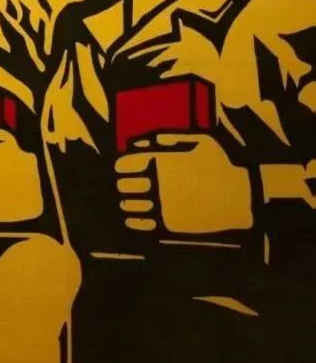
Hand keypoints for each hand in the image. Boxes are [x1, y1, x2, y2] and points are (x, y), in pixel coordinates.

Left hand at [115, 133, 252, 234]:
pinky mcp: (171, 225)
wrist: (243, 197)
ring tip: (127, 201)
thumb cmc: (221, 165)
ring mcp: (165, 205)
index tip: (121, 169)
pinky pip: (141, 223)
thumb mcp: (200, 140)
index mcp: (162, 162)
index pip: (123, 165)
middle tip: (123, 185)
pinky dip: (132, 220)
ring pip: (129, 205)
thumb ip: (167, 137)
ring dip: (125, 202)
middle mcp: (159, 183)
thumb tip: (138, 142)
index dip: (120, 166)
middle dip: (122, 184)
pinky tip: (131, 216)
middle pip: (123, 185)